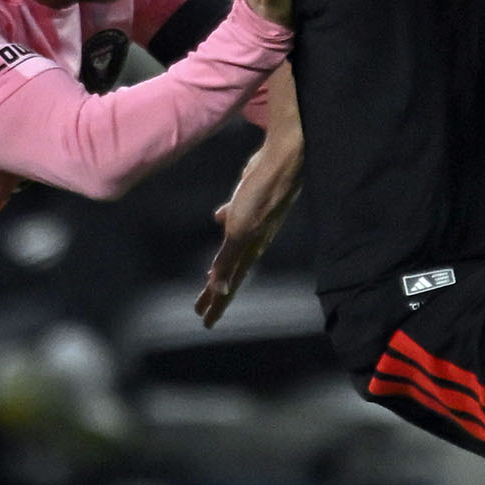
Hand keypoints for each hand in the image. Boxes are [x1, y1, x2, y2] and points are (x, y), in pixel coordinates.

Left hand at [197, 137, 302, 326]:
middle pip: (229, 272)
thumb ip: (228, 259)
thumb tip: (219, 289)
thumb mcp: (239, 231)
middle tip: (202, 310)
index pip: (229, 285)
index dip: (217, 303)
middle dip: (215, 292)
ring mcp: (251, 222)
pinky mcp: (249, 203)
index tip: (206, 321)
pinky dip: (226, 224)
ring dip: (220, 265)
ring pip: (232, 249)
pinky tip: (220, 218)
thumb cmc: (260, 196)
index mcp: (248, 250)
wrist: (282, 162)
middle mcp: (251, 241)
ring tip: (209, 277)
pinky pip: (235, 221)